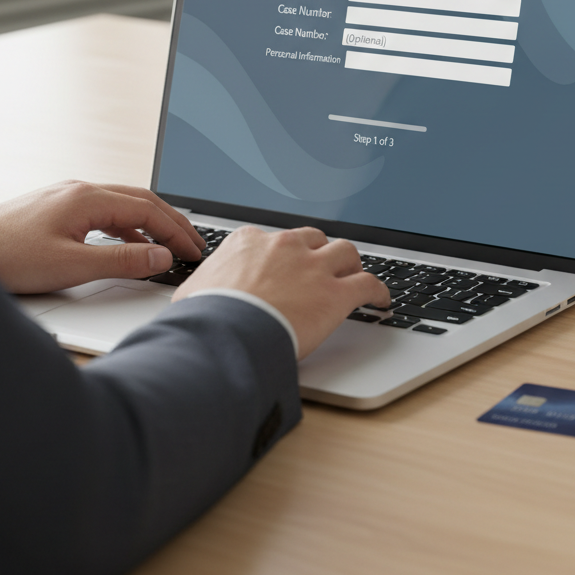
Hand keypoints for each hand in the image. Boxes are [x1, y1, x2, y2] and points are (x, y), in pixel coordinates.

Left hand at [0, 181, 204, 293]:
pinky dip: (127, 226)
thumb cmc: (11, 257)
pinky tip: (131, 243)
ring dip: (151, 223)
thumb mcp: (73, 266)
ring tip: (169, 244)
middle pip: (142, 201)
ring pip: (124, 203)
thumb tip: (162, 256)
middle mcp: (82, 189)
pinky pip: (105, 210)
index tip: (194, 251)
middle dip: (172, 222)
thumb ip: (123, 260)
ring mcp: (69, 195)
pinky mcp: (58, 207)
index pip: (149, 211)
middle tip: (194, 242)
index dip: (176, 232)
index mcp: (89, 198)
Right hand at [172, 226, 389, 358]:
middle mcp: (285, 246)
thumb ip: (203, 288)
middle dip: (321, 252)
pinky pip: (368, 284)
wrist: (224, 334)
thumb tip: (195, 298)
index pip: (276, 241)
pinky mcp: (336, 294)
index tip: (288, 265)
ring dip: (351, 265)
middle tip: (324, 269)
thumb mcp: (193, 293)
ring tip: (354, 277)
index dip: (285, 255)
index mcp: (250, 242)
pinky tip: (381, 300)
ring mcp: (313, 268)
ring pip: (346, 252)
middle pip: (315, 239)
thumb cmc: (205, 319)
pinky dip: (378, 291)